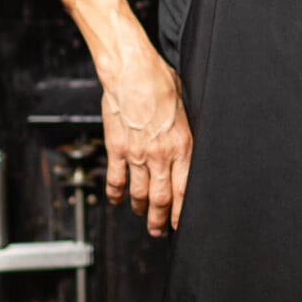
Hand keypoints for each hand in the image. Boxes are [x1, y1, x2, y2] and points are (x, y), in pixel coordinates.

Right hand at [101, 49, 192, 236]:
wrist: (131, 71)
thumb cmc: (160, 82)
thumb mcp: (185, 108)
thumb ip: (185, 133)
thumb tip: (185, 146)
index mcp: (182, 146)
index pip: (183, 191)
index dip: (180, 213)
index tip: (179, 224)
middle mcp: (160, 155)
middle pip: (161, 199)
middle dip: (160, 220)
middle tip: (159, 230)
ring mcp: (137, 154)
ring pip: (139, 193)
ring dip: (140, 208)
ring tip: (142, 215)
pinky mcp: (117, 148)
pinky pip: (116, 179)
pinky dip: (115, 193)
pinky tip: (116, 200)